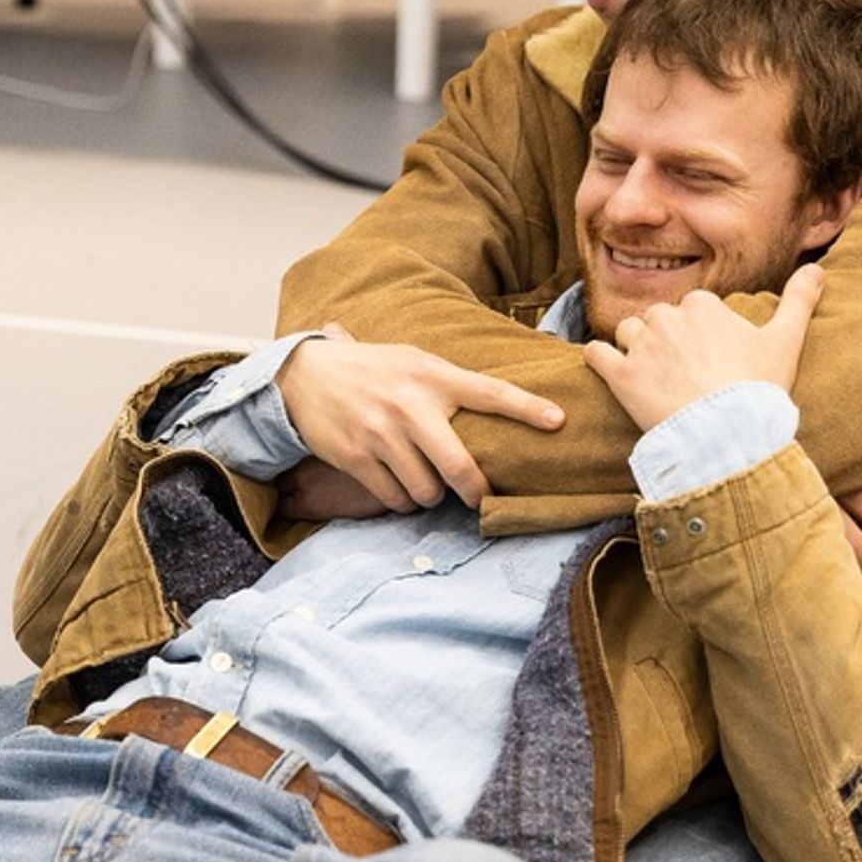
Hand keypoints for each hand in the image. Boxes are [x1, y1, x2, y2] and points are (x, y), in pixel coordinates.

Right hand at [277, 327, 563, 512]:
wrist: (303, 375)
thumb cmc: (371, 369)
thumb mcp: (412, 360)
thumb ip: (449, 382)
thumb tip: (499, 400)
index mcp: (431, 375)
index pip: (489, 391)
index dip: (527, 408)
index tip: (558, 421)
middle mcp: (409, 404)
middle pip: (459, 467)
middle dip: (476, 491)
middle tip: (481, 497)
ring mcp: (381, 432)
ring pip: (426, 490)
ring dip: (431, 496)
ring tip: (425, 481)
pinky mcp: (356, 457)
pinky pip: (395, 498)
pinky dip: (403, 501)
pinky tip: (399, 485)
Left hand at [583, 266, 824, 433]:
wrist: (729, 435)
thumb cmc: (759, 389)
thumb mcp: (787, 340)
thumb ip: (799, 301)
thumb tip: (818, 269)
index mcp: (703, 305)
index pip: (693, 306)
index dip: (699, 328)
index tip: (708, 352)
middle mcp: (668, 317)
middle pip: (658, 317)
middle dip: (665, 336)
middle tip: (681, 368)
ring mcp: (642, 346)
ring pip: (627, 331)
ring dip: (634, 346)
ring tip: (651, 373)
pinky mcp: (621, 375)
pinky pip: (596, 354)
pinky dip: (599, 359)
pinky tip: (609, 369)